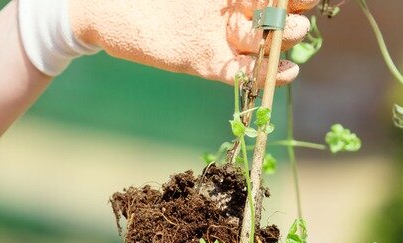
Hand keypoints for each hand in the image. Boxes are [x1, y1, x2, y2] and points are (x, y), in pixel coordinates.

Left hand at [18, 0, 317, 83]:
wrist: (105, 8)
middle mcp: (227, 13)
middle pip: (272, 18)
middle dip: (289, 19)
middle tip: (297, 20)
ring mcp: (216, 38)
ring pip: (260, 44)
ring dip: (281, 44)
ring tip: (293, 41)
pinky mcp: (201, 61)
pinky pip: (237, 71)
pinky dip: (261, 74)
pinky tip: (285, 73)